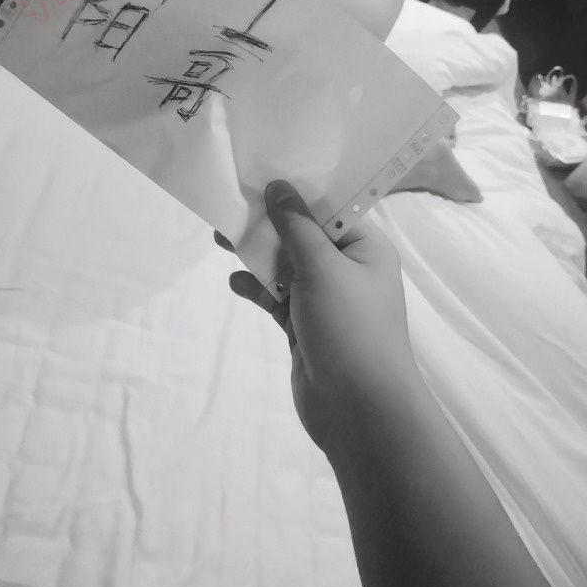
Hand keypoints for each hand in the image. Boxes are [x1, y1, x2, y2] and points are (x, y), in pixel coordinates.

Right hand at [216, 180, 415, 451]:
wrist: (360, 412)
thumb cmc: (350, 329)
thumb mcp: (322, 268)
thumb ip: (296, 227)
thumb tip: (279, 187)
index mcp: (366, 248)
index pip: (330, 209)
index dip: (297, 192)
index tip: (261, 175)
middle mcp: (348, 270)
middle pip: (303, 236)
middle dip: (268, 225)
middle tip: (231, 208)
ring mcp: (325, 300)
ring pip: (286, 267)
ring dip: (257, 256)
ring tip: (221, 241)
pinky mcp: (305, 327)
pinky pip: (277, 298)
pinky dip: (258, 289)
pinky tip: (235, 283)